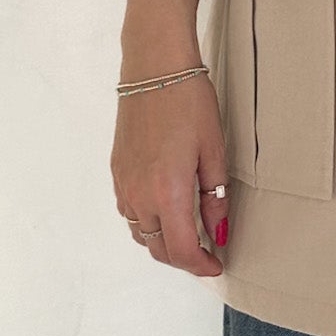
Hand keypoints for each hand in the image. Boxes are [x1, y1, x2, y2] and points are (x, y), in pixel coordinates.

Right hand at [111, 70, 229, 277]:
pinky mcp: (117, 171)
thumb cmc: (188, 103)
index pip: (181, 250)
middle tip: (207, 253)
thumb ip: (214, 199)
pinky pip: (129, 213)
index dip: (201, 266)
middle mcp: (139, 194)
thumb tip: (218, 232)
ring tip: (190, 233)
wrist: (154, 69)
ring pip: (141, 234)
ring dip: (164, 242)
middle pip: (158, 249)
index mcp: (168, 192)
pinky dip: (147, 223)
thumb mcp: (214, 152)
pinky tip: (166, 211)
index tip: (216, 265)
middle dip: (184, 259)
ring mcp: (124, 183)